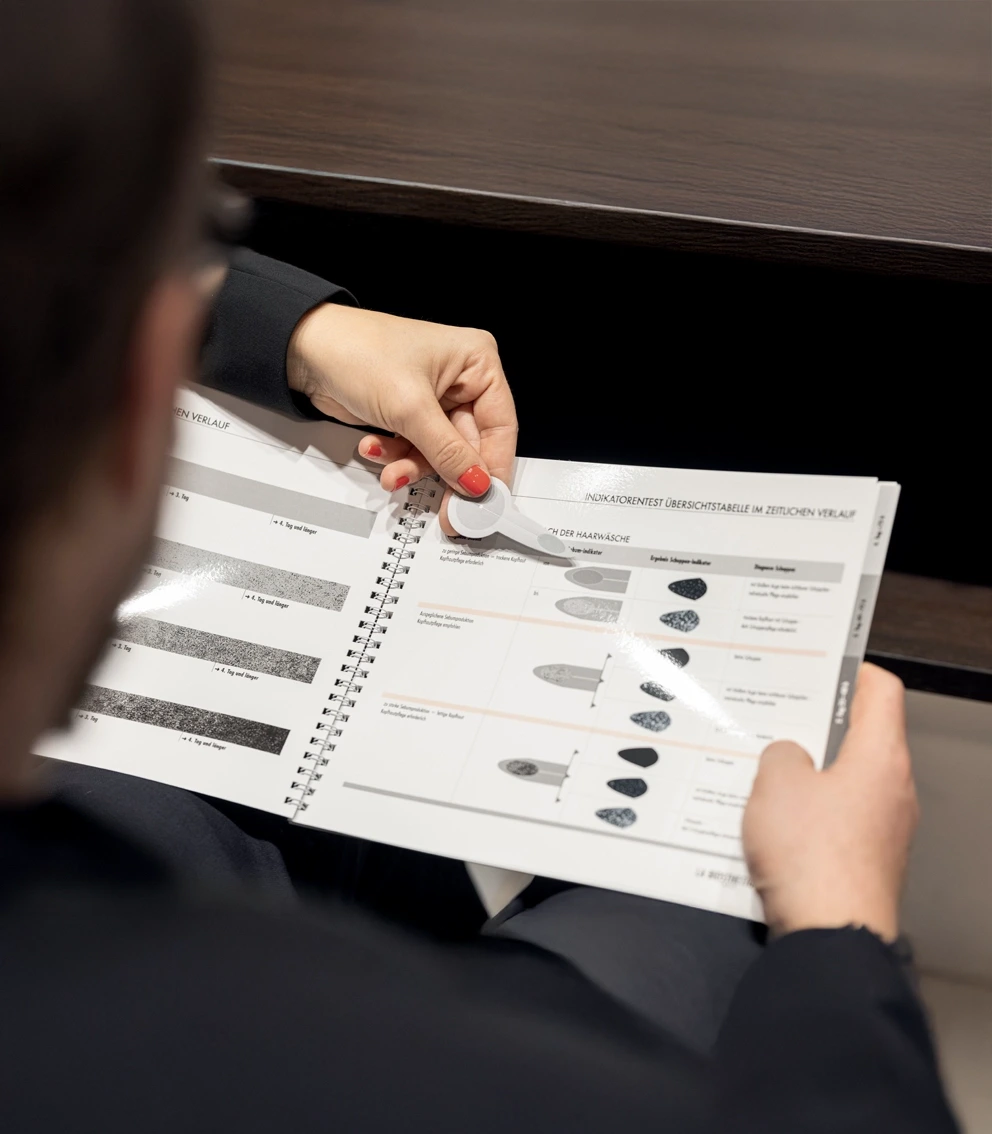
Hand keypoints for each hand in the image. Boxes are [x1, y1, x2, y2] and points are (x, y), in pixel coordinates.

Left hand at [287, 304, 516, 533]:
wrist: (303, 349)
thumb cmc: (357, 350)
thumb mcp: (410, 407)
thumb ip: (447, 452)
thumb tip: (477, 483)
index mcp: (476, 362)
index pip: (500, 425)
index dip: (494, 467)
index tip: (486, 501)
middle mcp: (461, 379)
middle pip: (470, 445)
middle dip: (446, 473)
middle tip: (448, 512)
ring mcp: (434, 399)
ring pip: (440, 453)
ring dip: (413, 466)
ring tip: (392, 471)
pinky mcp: (409, 415)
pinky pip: (416, 450)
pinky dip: (397, 457)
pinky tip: (374, 448)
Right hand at [743, 663, 917, 941]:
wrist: (829, 938)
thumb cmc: (812, 859)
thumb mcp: (775, 783)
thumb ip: (780, 754)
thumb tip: (788, 757)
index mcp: (881, 758)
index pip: (881, 691)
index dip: (850, 671)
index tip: (820, 666)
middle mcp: (893, 790)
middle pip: (862, 737)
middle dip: (817, 726)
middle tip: (778, 718)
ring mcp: (884, 829)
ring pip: (846, 781)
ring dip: (809, 773)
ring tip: (765, 771)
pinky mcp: (867, 861)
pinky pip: (838, 821)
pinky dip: (809, 813)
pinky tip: (773, 821)